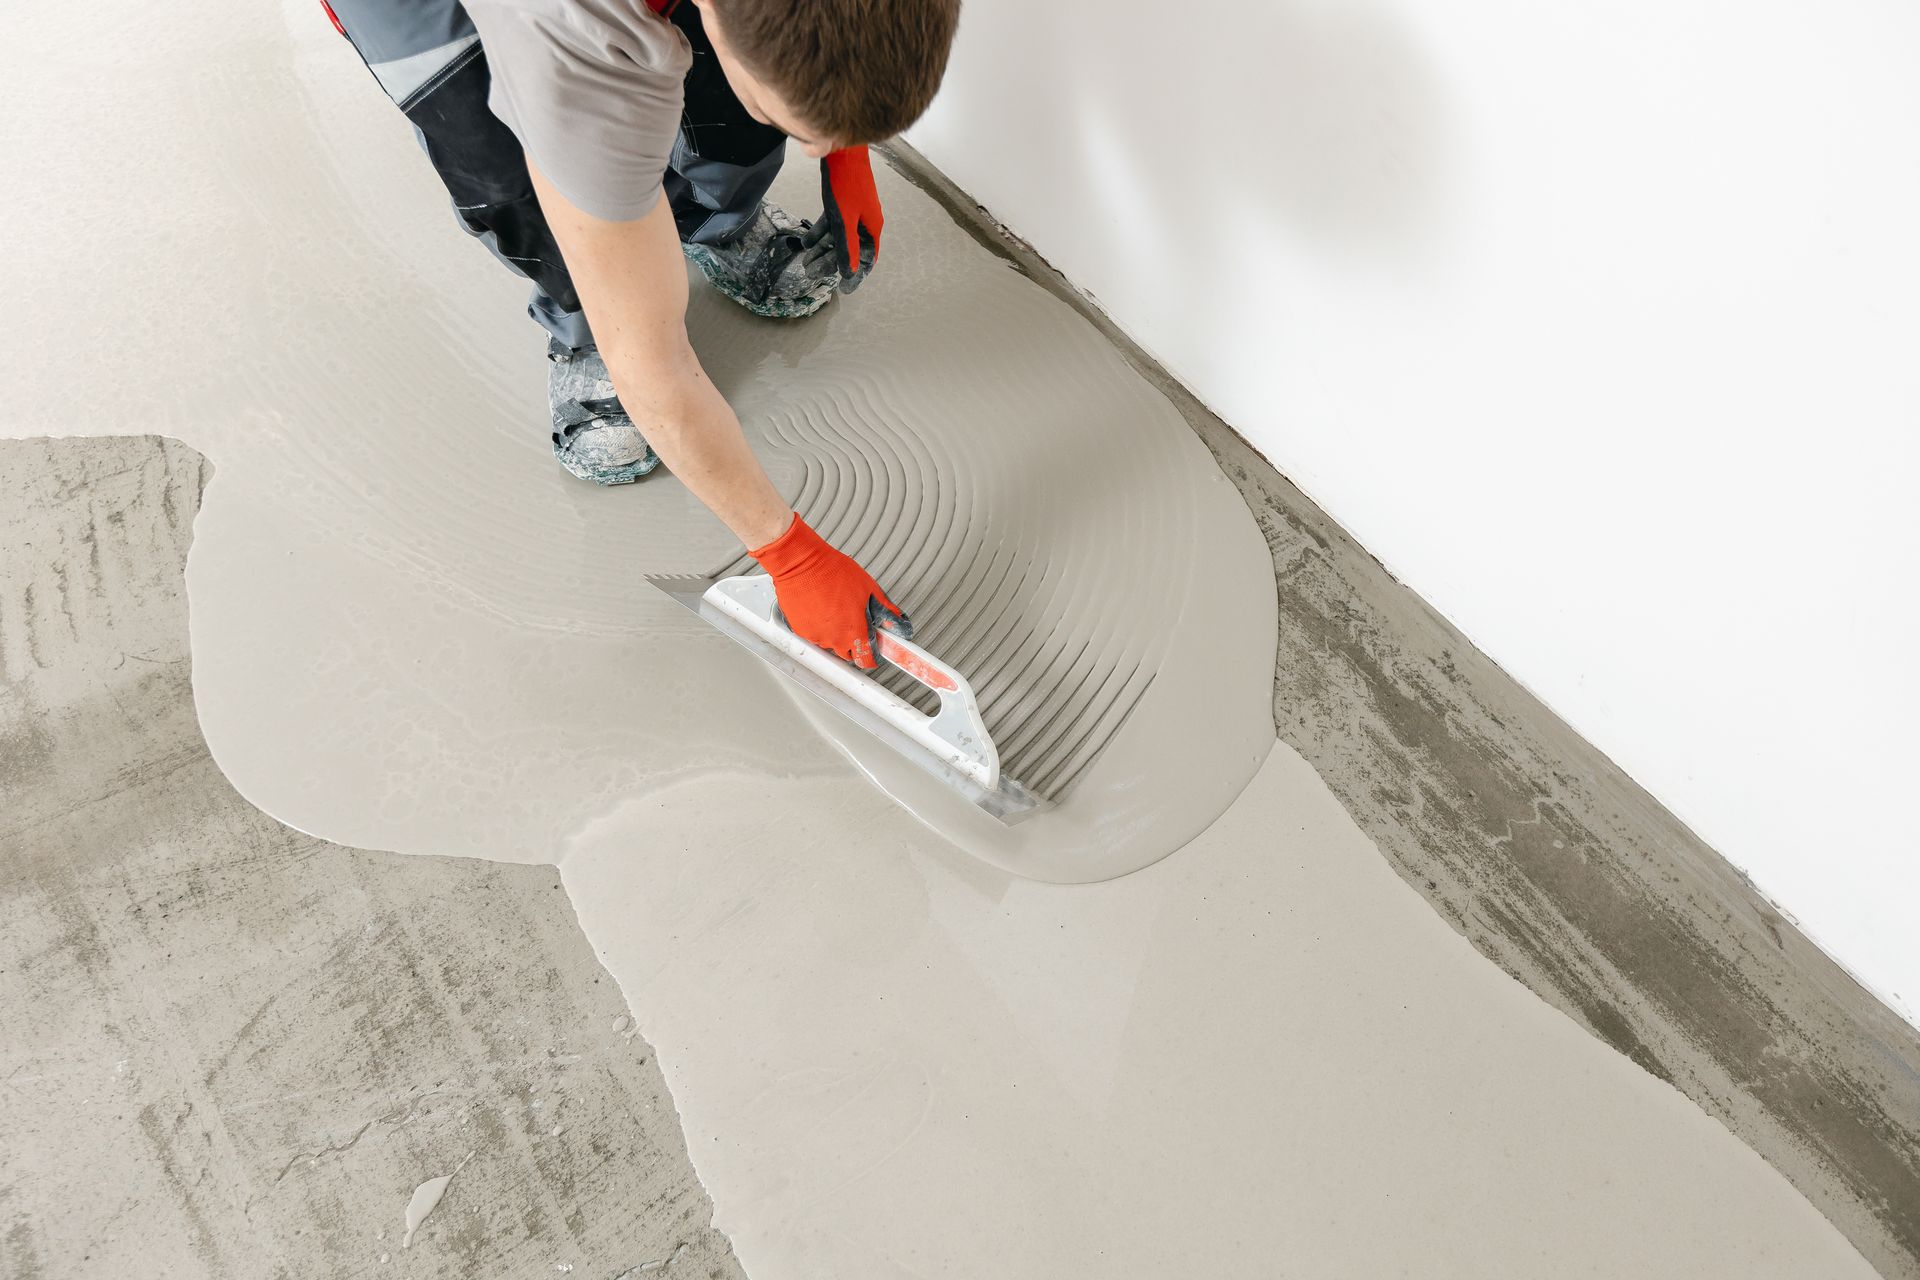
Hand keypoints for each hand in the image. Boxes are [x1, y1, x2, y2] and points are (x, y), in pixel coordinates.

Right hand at [749, 514, 910, 667]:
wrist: (800, 563)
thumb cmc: (831, 571)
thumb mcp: (868, 587)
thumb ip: (886, 610)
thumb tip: (898, 621)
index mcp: (853, 631)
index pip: (866, 660)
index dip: (872, 656)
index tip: (873, 651)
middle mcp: (833, 639)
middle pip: (848, 654)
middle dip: (854, 644)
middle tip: (854, 623)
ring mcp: (815, 636)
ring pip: (829, 644)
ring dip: (835, 633)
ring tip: (835, 609)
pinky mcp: (800, 630)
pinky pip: (813, 635)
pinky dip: (818, 627)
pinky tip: (820, 608)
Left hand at [802, 146, 883, 293]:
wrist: (842, 151)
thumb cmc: (846, 183)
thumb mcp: (844, 220)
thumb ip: (847, 247)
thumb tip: (850, 272)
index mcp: (872, 228)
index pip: (867, 259)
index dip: (856, 275)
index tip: (844, 289)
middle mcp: (865, 221)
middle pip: (849, 249)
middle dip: (830, 263)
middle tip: (813, 274)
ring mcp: (854, 211)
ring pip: (838, 237)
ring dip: (822, 249)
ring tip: (806, 262)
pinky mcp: (842, 202)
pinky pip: (832, 224)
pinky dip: (820, 233)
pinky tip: (806, 242)